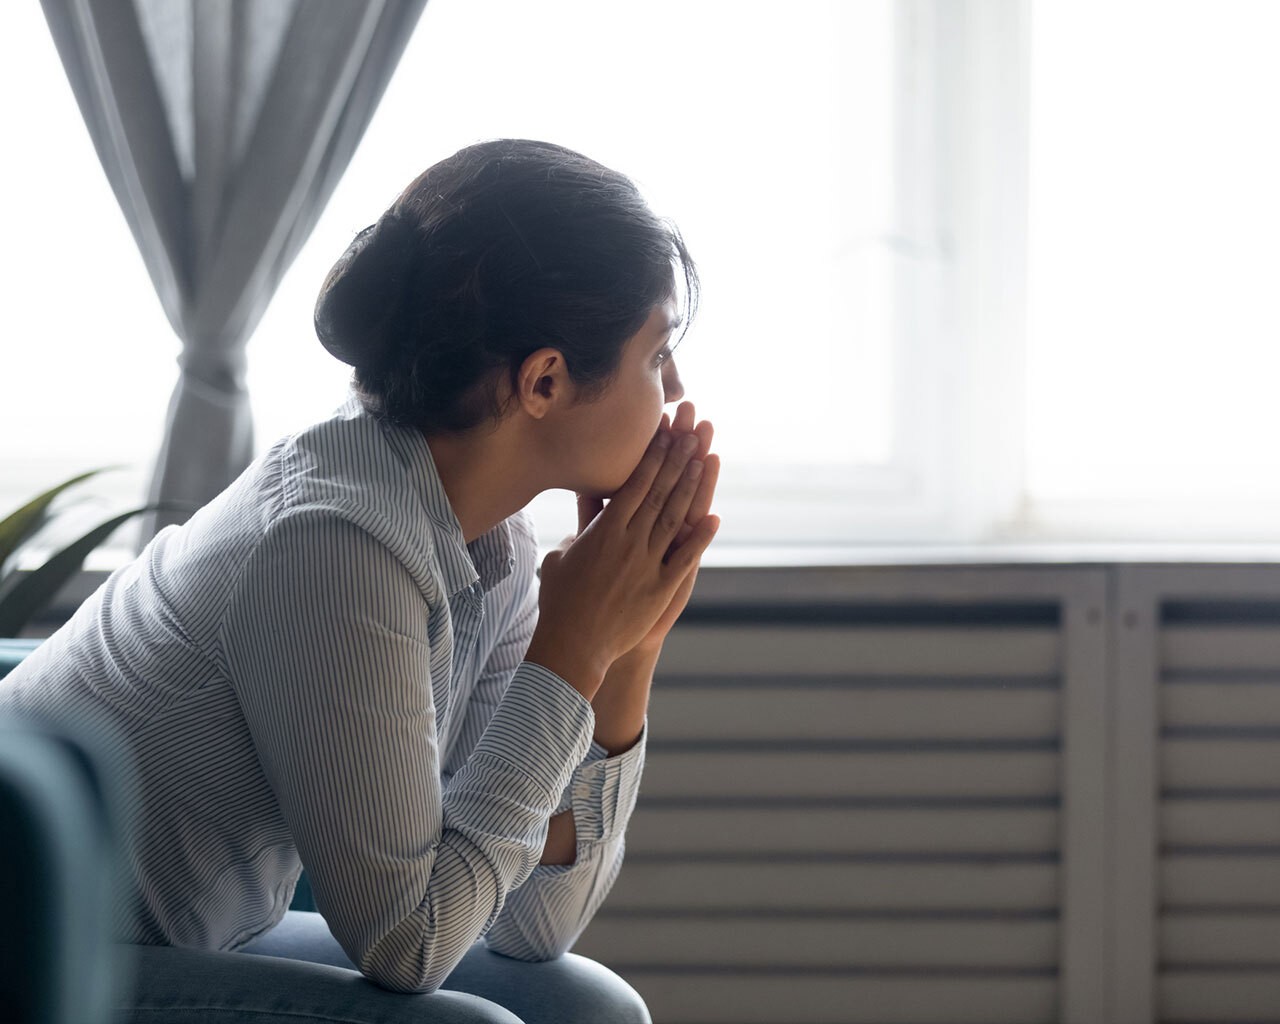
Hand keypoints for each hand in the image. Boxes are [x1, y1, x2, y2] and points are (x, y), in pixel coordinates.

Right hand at [576, 401, 720, 657]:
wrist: (573, 644)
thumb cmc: (559, 601)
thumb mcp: (560, 557)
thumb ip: (578, 532)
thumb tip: (582, 515)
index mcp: (603, 531)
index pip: (633, 484)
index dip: (652, 457)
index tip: (666, 433)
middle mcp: (629, 542)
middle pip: (659, 493)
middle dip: (677, 461)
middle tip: (693, 433)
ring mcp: (647, 565)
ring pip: (675, 518)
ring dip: (691, 489)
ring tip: (705, 461)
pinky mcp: (660, 589)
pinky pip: (686, 558)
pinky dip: (701, 538)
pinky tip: (715, 518)